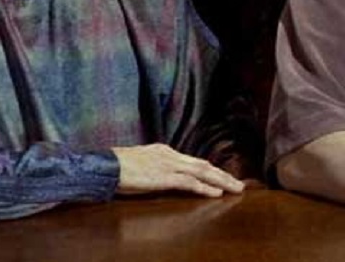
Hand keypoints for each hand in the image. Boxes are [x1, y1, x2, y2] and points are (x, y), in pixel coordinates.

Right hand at [111, 144, 245, 197]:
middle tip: (239, 184)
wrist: (105, 166)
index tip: (222, 177)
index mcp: (164, 151)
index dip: (210, 170)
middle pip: (203, 164)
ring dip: (221, 181)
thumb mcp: (140, 164)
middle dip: (223, 175)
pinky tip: (216, 194)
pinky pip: (189, 182)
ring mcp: (168, 165)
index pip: (193, 161)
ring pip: (202, 172)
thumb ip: (154, 168)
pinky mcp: (164, 177)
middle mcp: (170, 155)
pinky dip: (205, 188)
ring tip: (235, 189)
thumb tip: (161, 176)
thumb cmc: (117, 168)